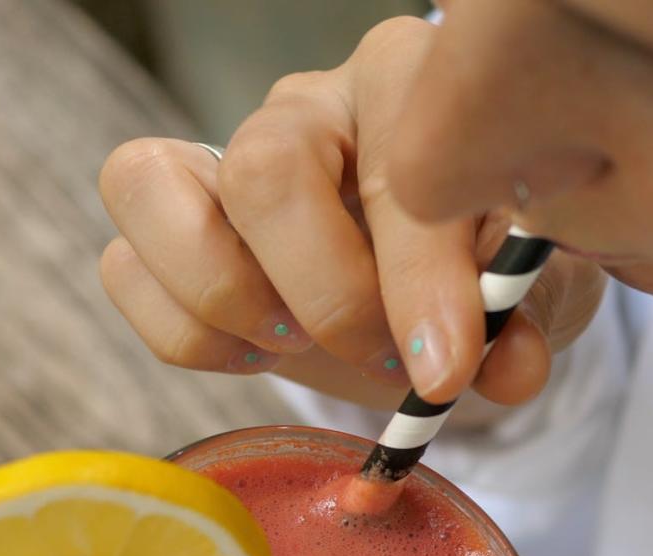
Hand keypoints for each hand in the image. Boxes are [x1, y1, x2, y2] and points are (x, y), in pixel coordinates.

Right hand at [98, 17, 604, 409]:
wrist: (434, 298)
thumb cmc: (486, 274)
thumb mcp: (527, 293)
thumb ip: (519, 321)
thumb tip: (506, 369)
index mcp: (406, 88)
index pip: (396, 163)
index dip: (418, 280)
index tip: (448, 370)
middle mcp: (305, 108)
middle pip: (262, 173)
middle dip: (326, 297)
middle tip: (384, 360)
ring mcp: (220, 157)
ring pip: (147, 189)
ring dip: (233, 304)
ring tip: (303, 345)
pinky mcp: (167, 222)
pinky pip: (125, 269)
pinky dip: (189, 334)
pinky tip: (262, 351)